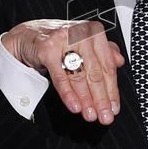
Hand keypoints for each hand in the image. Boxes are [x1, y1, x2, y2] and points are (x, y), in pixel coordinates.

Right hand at [3, 19, 124, 124]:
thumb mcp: (84, 44)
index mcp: (94, 32)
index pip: (108, 66)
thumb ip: (104, 51)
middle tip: (105, 116)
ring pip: (79, 76)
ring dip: (86, 99)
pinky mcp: (48, 49)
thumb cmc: (59, 41)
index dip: (112, 90)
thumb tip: (119, 61)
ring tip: (90, 115)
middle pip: (95, 73)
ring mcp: (64, 40)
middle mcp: (81, 33)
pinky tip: (75, 106)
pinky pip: (60, 77)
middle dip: (101, 99)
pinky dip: (68, 94)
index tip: (114, 107)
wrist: (28, 36)